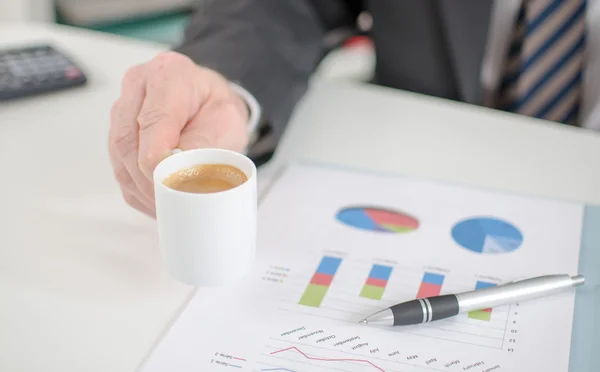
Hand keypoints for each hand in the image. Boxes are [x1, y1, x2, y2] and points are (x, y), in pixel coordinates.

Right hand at [109, 51, 249, 216]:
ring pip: (120, 158)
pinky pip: (120, 169)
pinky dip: (139, 191)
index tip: (171, 184)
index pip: (151, 121)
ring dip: (143, 188)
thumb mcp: (227, 121)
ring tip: (170, 205)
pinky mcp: (117, 134)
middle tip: (173, 202)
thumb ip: (205, 143)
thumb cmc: (218, 109)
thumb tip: (178, 173)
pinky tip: (160, 201)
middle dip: (149, 179)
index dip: (157, 159)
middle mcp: (137, 88)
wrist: (209, 104)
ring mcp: (122, 111)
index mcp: (167, 75)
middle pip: (128, 141)